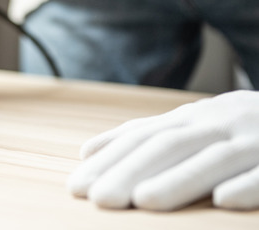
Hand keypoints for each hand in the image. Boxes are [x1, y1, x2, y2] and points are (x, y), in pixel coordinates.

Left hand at [67, 90, 258, 210]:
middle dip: (131, 172)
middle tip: (98, 199)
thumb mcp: (195, 124)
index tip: (77, 186)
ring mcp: (257, 138)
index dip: (109, 161)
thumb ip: (145, 135)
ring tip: (144, 201)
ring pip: (216, 159)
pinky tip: (224, 200)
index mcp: (196, 118)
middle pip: (171, 146)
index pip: (144, 138)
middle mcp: (222, 123)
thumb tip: (87, 150)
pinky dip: (249, 184)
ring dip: (179, 180)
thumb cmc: (243, 127)